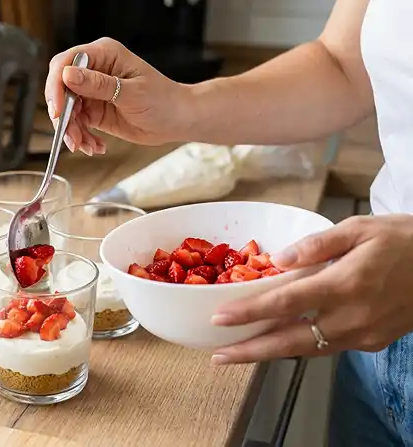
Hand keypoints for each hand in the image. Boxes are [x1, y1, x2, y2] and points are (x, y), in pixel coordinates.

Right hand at [44, 38, 190, 155]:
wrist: (178, 120)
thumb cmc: (164, 100)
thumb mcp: (131, 92)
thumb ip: (98, 85)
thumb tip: (68, 75)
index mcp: (104, 54)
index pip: (66, 63)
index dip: (57, 86)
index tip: (58, 110)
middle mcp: (95, 70)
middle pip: (61, 88)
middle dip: (63, 114)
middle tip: (70, 135)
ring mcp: (93, 91)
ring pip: (67, 110)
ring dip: (72, 131)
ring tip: (85, 146)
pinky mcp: (94, 110)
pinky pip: (77, 124)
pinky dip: (82, 137)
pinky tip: (95, 146)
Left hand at [209, 214, 412, 364]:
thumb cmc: (403, 240)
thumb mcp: (360, 228)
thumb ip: (317, 244)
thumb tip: (279, 259)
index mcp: (346, 283)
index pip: (286, 303)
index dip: (250, 313)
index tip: (220, 319)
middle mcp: (352, 316)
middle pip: (290, 341)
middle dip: (251, 351)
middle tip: (218, 357)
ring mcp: (363, 333)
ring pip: (307, 349)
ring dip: (270, 353)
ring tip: (238, 353)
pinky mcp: (372, 342)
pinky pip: (326, 347)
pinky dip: (298, 346)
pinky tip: (277, 342)